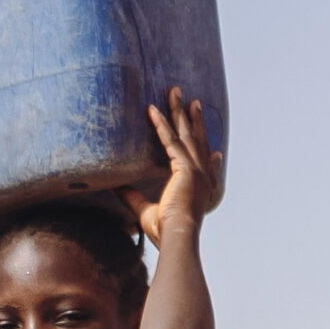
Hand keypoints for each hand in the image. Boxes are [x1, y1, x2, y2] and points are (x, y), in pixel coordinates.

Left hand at [124, 86, 216, 240]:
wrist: (176, 236)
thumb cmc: (165, 232)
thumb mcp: (146, 212)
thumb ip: (132, 197)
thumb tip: (114, 187)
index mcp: (202, 190)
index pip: (207, 169)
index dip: (210, 157)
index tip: (215, 152)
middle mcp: (204, 177)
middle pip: (198, 141)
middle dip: (193, 119)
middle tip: (193, 100)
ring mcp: (197, 170)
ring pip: (187, 134)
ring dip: (179, 111)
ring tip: (175, 91)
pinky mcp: (186, 167)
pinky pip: (170, 140)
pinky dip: (160, 124)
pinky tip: (152, 109)